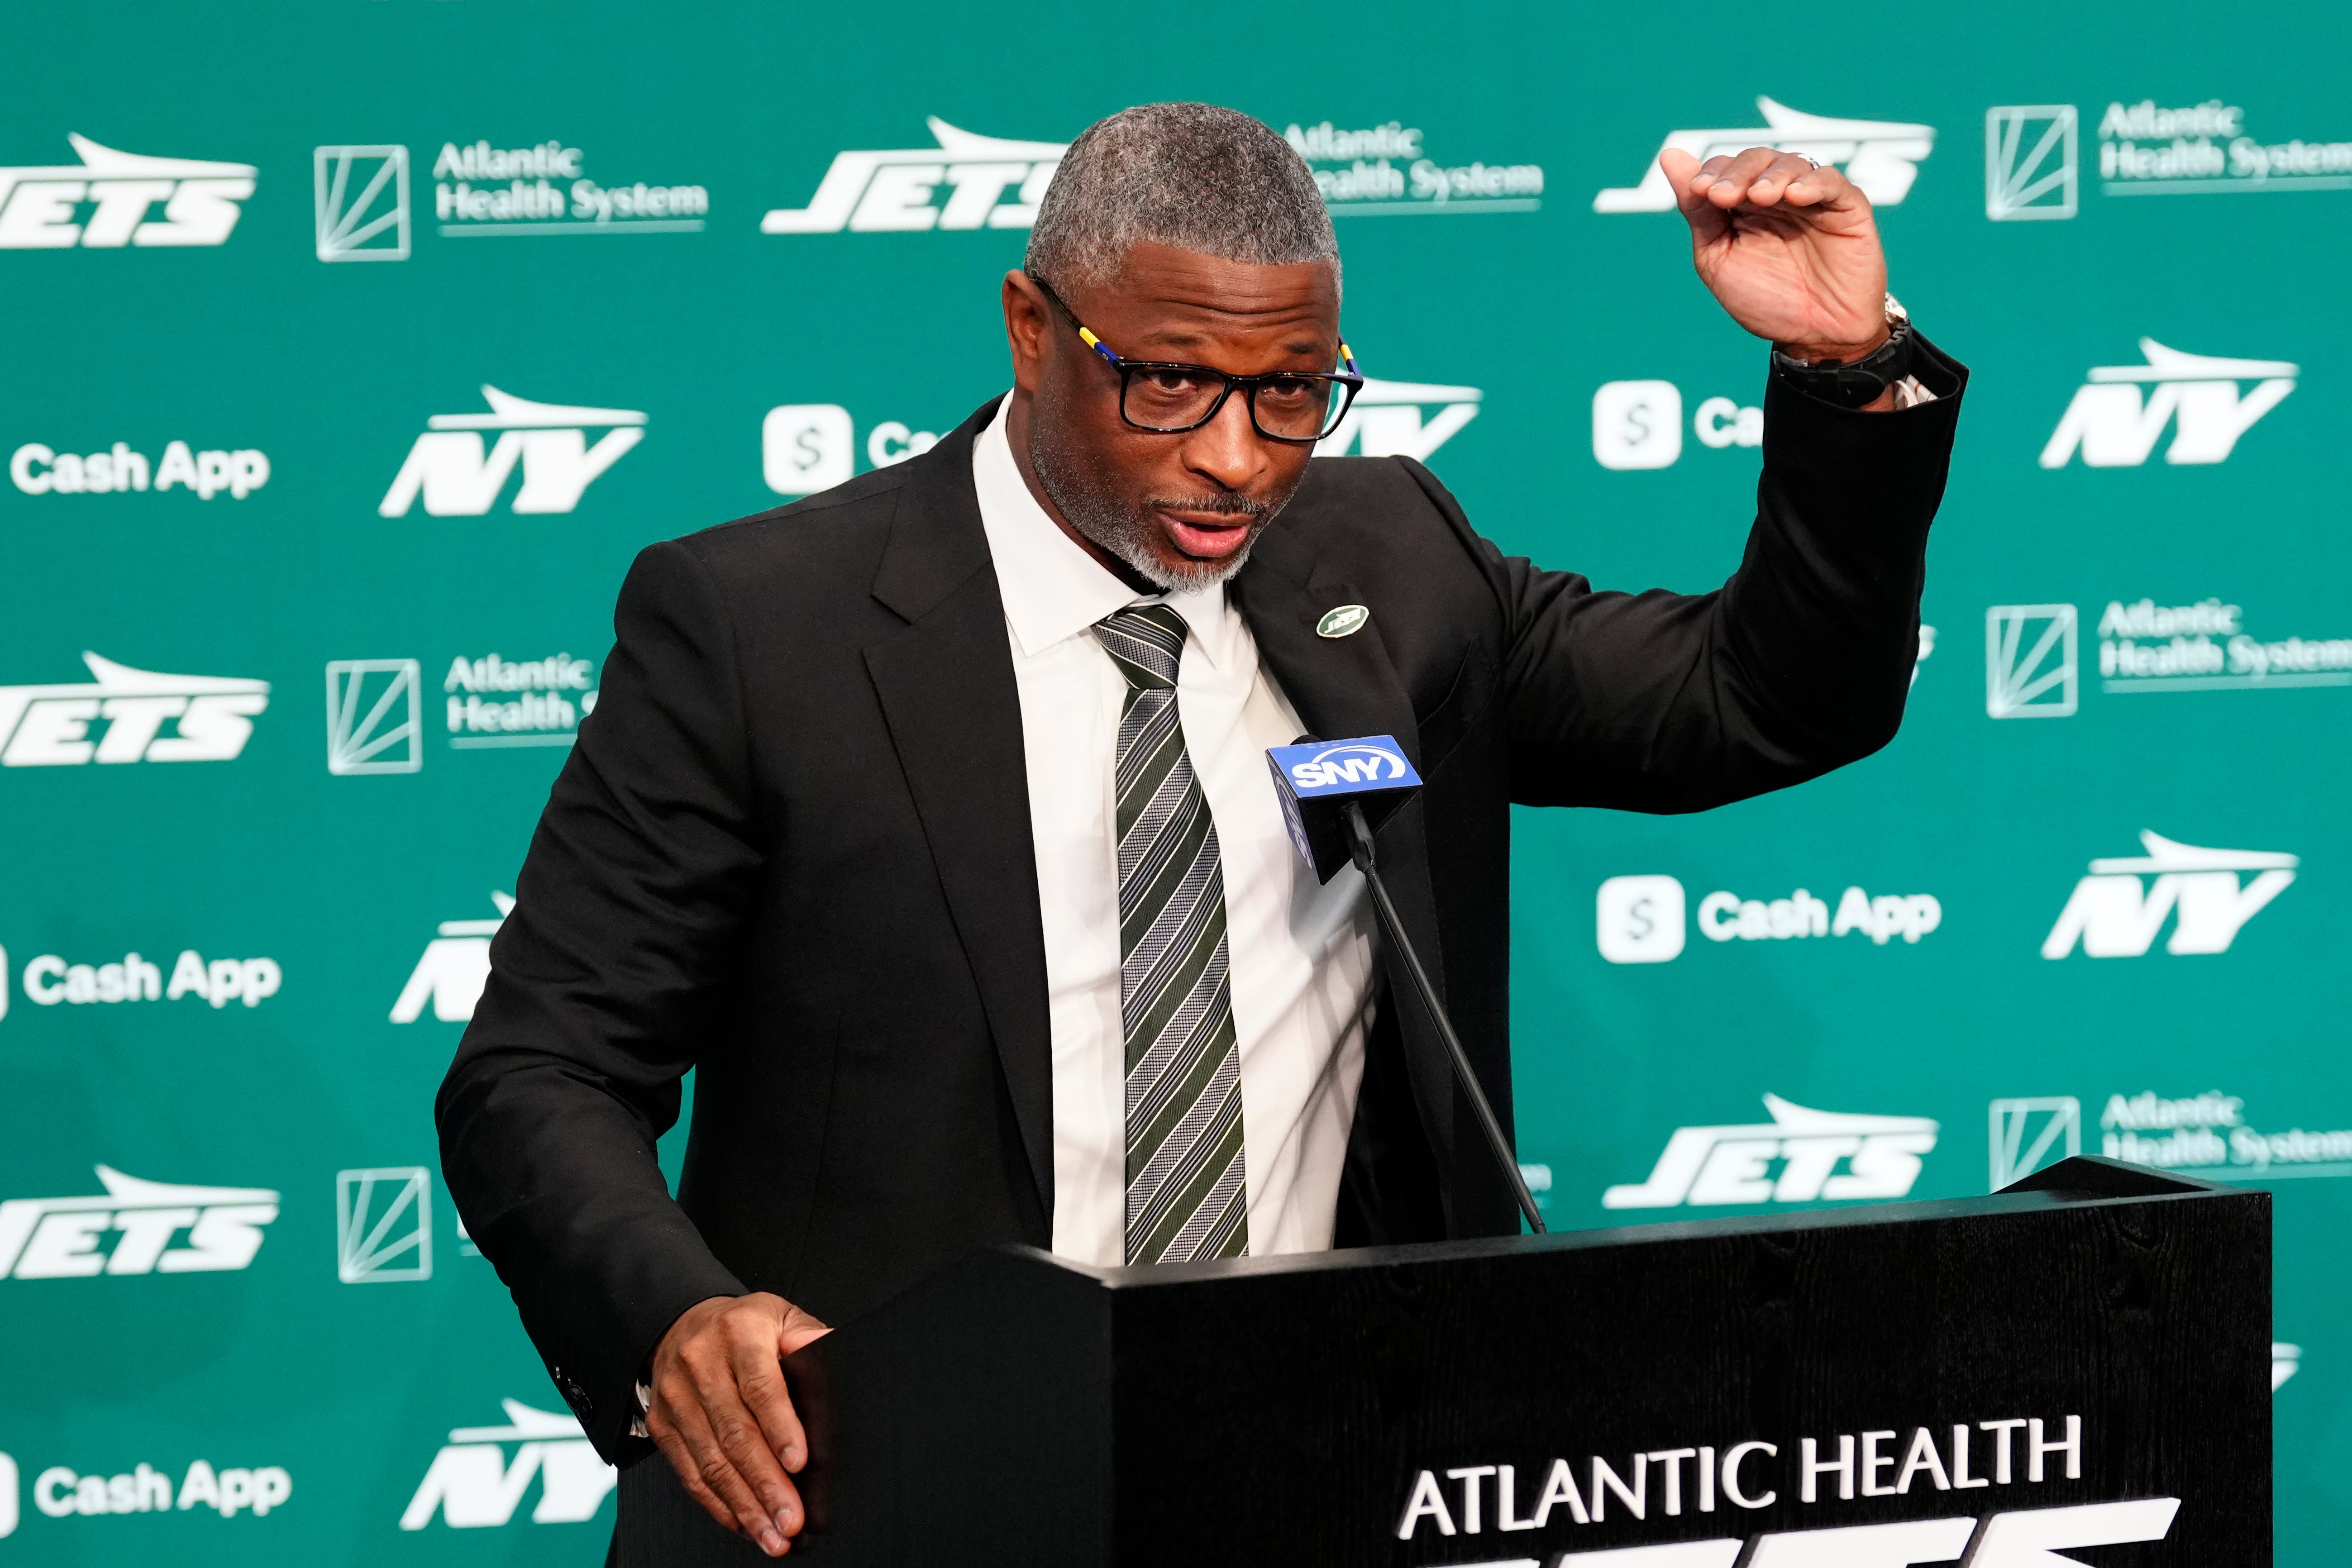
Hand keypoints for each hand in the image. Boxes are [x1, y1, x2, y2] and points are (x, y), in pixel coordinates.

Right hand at [646, 1293, 831, 1556]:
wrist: (683, 1322)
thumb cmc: (745, 1327)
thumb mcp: (781, 1317)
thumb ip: (809, 1338)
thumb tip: (836, 1356)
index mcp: (739, 1332)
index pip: (760, 1386)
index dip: (780, 1427)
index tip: (798, 1463)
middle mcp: (701, 1364)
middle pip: (735, 1432)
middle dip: (766, 1482)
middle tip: (791, 1519)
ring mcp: (676, 1397)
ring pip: (711, 1461)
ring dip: (744, 1504)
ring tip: (772, 1535)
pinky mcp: (661, 1425)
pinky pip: (689, 1473)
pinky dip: (718, 1505)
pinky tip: (743, 1523)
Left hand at [1660, 147, 1888, 362]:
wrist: (1815, 337)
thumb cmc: (1767, 301)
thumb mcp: (1719, 258)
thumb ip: (1698, 211)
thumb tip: (1670, 156)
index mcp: (1743, 206)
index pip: (1725, 170)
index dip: (1712, 173)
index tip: (1699, 190)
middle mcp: (1778, 195)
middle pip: (1756, 161)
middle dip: (1737, 173)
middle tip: (1723, 195)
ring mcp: (1814, 199)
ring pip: (1793, 164)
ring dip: (1771, 176)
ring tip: (1759, 196)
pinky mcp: (1848, 207)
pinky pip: (1832, 183)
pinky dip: (1813, 183)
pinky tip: (1795, 196)